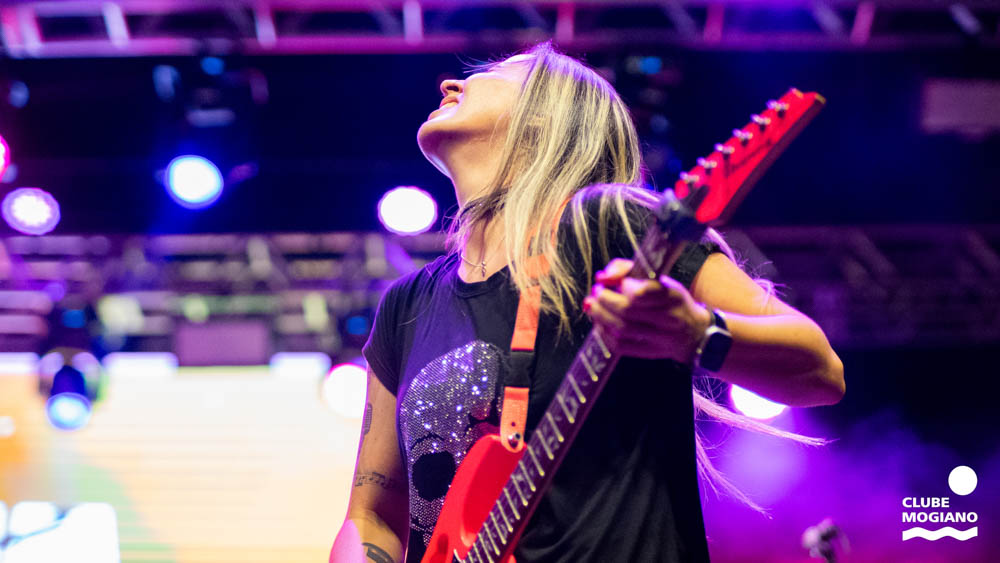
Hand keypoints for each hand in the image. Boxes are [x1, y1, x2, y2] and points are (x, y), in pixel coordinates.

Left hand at [583, 258, 711, 360]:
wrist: (694, 333)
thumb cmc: (671, 301)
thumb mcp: (660, 280)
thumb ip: (629, 270)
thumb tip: (602, 276)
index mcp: (672, 296)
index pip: (643, 291)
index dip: (623, 286)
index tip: (615, 281)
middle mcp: (669, 319)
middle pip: (628, 311)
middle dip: (605, 300)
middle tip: (596, 293)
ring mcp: (660, 339)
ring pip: (623, 330)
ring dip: (601, 317)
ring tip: (592, 306)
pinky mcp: (651, 353)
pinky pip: (622, 347)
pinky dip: (605, 335)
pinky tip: (600, 324)